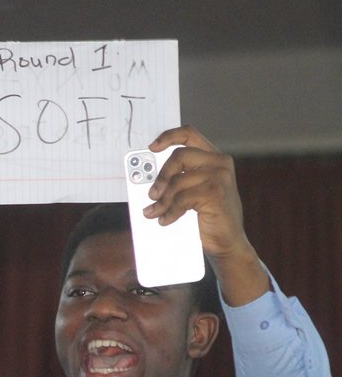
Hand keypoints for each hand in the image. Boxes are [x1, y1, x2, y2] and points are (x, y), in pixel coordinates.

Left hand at [146, 126, 268, 305]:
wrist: (228, 242)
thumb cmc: (208, 216)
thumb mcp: (192, 192)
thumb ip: (178, 179)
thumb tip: (148, 177)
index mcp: (213, 157)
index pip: (189, 134)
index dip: (168, 137)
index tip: (152, 147)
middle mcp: (220, 162)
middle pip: (178, 156)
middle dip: (160, 176)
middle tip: (151, 194)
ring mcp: (220, 177)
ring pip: (177, 181)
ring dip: (162, 200)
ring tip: (154, 212)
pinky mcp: (216, 193)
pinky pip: (182, 199)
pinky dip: (170, 211)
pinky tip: (166, 220)